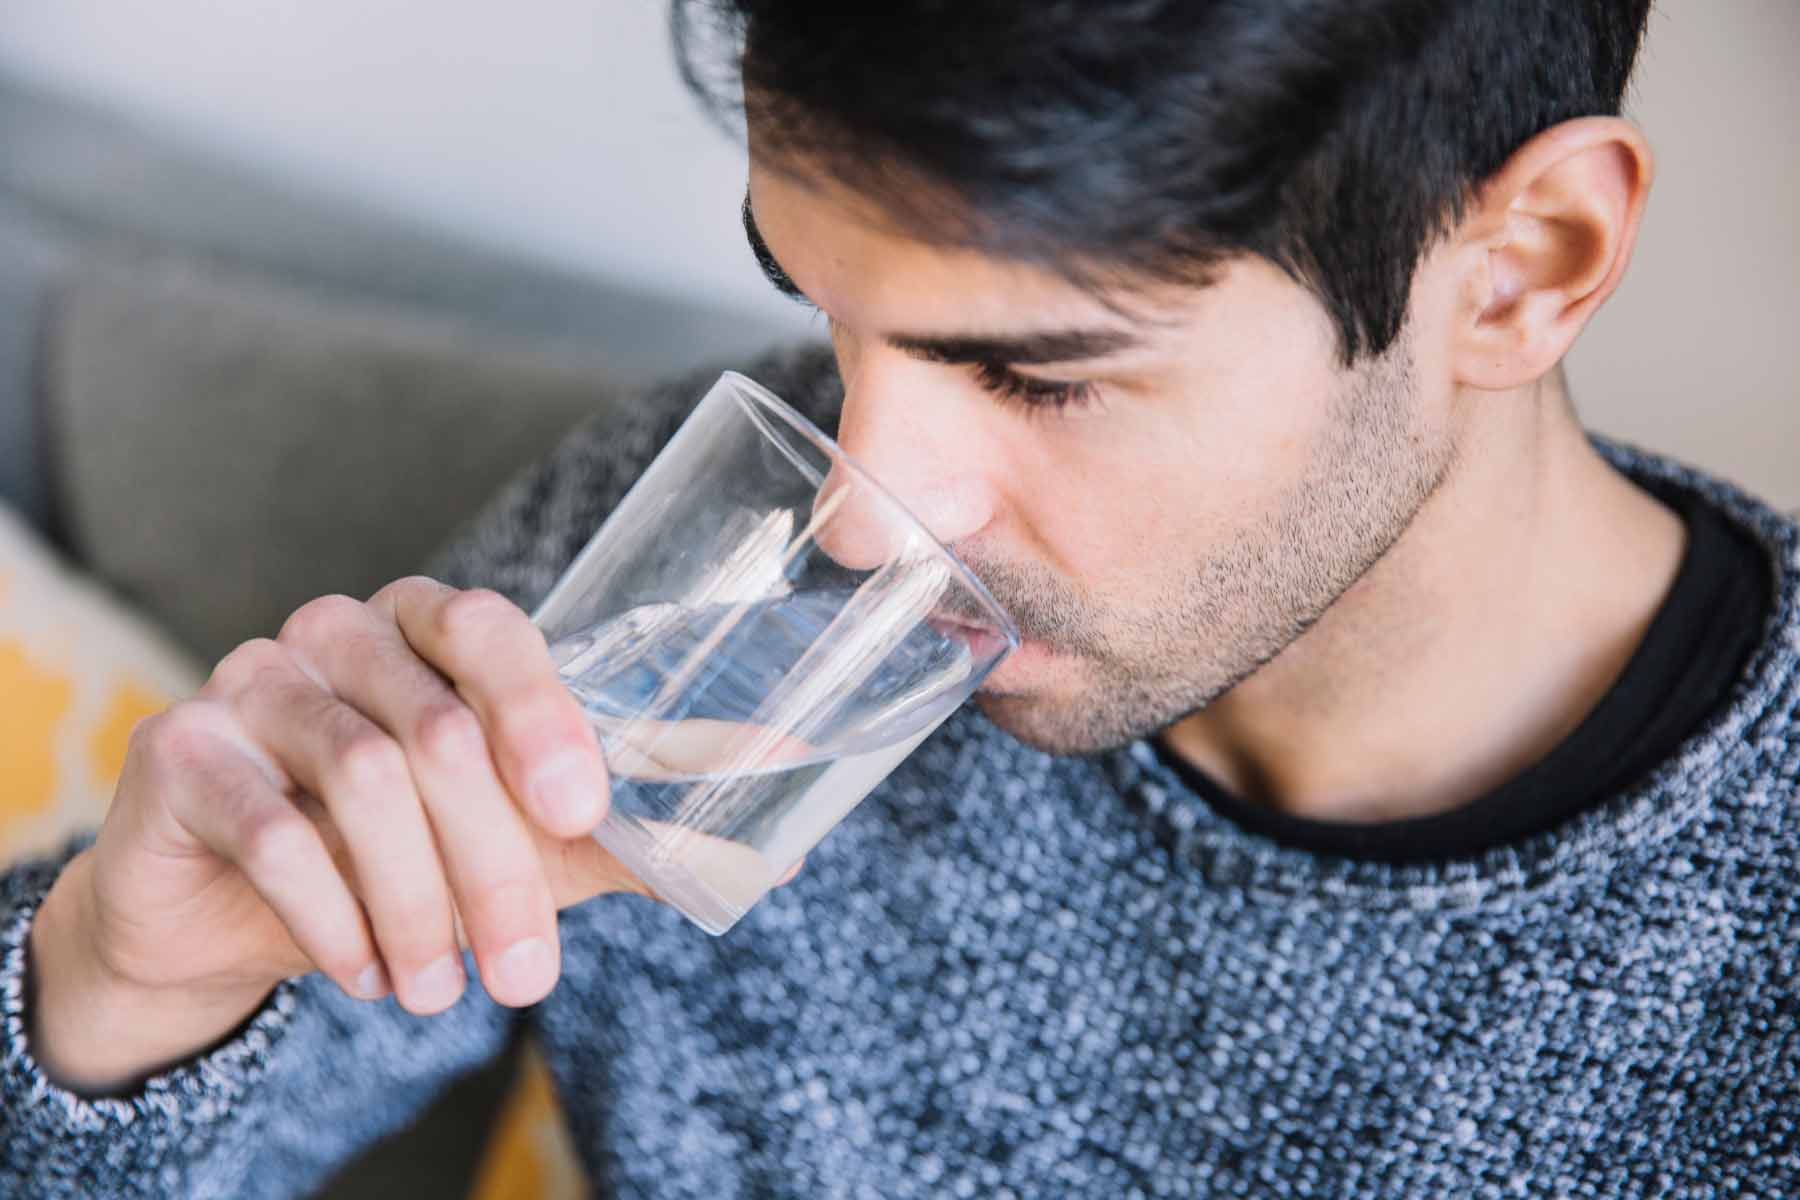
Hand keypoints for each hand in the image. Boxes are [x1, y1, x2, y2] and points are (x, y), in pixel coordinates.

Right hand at [30, 578, 646, 1090]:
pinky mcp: (179, 748)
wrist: (228, 911)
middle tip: (525, 975)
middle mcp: (341, 633)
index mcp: (429, 627)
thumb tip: (780, 852)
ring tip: (438, 990)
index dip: (543, 717)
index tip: (583, 814)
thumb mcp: (522, 843)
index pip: (491, 632)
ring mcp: (253, 679)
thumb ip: (626, 836)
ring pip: (365, 778)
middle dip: (495, 868)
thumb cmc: (398, 854)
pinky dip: (336, 918)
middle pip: (440, 731)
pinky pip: (277, 832)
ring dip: (418, 905)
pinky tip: (364, 971)